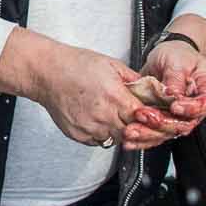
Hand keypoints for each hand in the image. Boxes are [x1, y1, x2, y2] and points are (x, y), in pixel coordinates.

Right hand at [3, 36, 171, 150]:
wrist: (46, 73)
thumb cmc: (76, 64)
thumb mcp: (111, 64)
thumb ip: (134, 80)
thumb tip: (152, 89)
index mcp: (115, 96)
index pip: (145, 117)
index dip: (154, 119)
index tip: (159, 119)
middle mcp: (103, 115)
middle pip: (134, 132)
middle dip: (141, 128)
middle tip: (144, 123)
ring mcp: (90, 128)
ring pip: (117, 139)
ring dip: (123, 132)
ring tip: (118, 118)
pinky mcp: (79, 136)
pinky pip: (100, 141)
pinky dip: (105, 133)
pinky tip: (101, 120)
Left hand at [135, 37, 205, 146]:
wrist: (165, 55)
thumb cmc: (178, 54)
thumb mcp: (177, 60)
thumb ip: (176, 78)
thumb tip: (173, 94)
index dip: (191, 109)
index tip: (174, 106)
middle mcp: (196, 106)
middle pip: (186, 123)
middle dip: (163, 124)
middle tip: (144, 116)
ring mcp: (181, 114)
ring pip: (169, 131)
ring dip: (149, 133)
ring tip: (132, 130)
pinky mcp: (165, 118)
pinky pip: (156, 132)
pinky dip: (142, 136)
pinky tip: (130, 139)